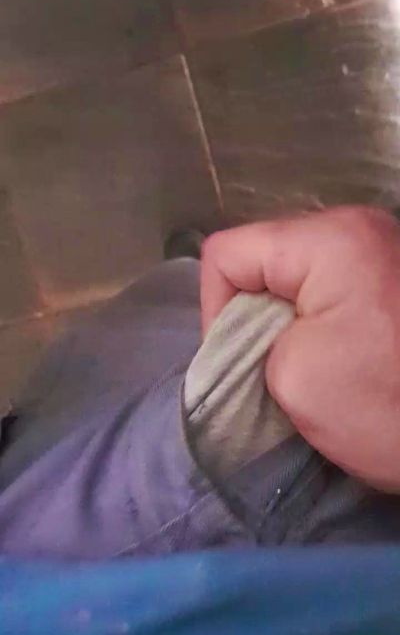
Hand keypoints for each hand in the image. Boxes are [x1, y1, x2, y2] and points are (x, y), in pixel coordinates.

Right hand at [201, 207, 399, 491]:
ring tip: (312, 371)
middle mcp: (358, 228)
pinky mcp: (395, 279)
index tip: (238, 362)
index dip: (215, 311)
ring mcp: (383, 250)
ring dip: (289, 329)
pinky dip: (321, 329)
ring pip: (295, 282)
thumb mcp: (293, 378)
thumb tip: (248, 333)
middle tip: (275, 371)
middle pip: (264, 261)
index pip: (227, 253)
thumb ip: (248, 342)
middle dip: (255, 319)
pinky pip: (329, 293)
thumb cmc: (391, 406)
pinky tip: (342, 364)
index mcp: (330, 239)